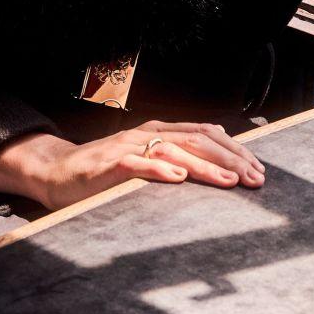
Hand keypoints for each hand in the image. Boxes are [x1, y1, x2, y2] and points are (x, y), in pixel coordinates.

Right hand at [0, 119, 265, 212]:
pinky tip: (178, 177)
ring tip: (229, 180)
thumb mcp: (143, 164)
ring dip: (205, 165)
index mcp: (160, 133)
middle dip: (231, 159)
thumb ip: (172, 163)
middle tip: (254, 179)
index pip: (206, 134)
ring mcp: (128, 146)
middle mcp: (148, 134)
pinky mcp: (109, 163)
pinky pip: (137, 162)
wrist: (56, 172)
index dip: (235, 150)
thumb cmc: (103, 174)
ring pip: (175, 149)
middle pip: (198, 140)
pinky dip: (160, 168)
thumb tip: (211, 169)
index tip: (258, 171)